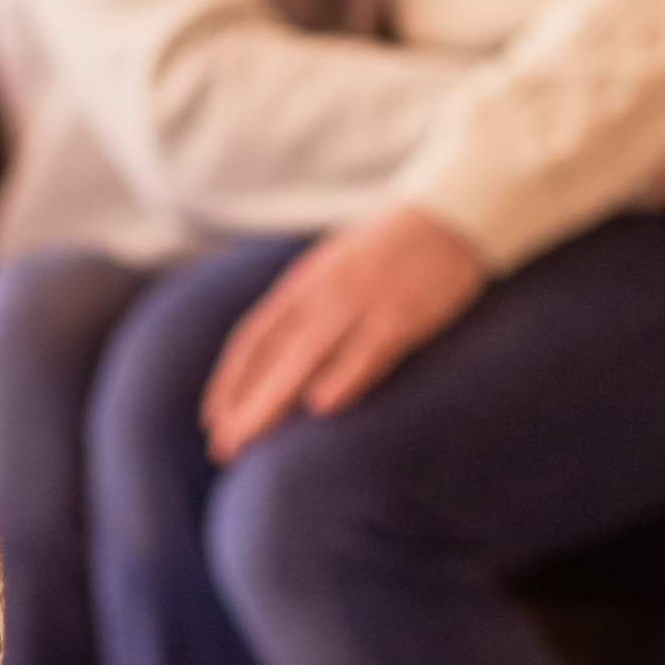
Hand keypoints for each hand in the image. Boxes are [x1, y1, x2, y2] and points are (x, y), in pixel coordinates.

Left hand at [202, 206, 488, 460]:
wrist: (452, 215)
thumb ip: (309, 307)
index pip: (254, 338)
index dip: (230, 380)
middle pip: (271, 355)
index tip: (212, 419)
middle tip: (223, 448)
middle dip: (242, 404)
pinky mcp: (401, 315)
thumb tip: (282, 356)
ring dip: (273, 400)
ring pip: (305, 357)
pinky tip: (321, 408)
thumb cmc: (394, 250)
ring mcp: (360, 303)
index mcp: (305, 282)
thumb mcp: (337, 268)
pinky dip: (343, 376)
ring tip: (251, 440)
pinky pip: (367, 350)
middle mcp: (323, 293)